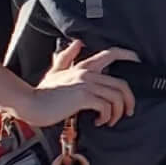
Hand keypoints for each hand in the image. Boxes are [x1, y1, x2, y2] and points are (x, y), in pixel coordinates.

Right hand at [18, 40, 134, 130]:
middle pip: (121, 83)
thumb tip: (77, 43)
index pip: (110, 54)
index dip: (127, 55)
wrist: (28, 103)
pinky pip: (105, 106)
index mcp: (83, 67)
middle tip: (127, 111)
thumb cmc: (41, 92)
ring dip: (117, 112)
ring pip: (116, 96)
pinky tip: (99, 121)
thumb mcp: (55, 71)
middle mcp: (87, 73)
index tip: (137, 61)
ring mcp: (86, 84)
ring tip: (109, 120)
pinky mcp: (82, 97)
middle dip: (129, 100)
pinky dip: (106, 116)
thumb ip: (66, 57)